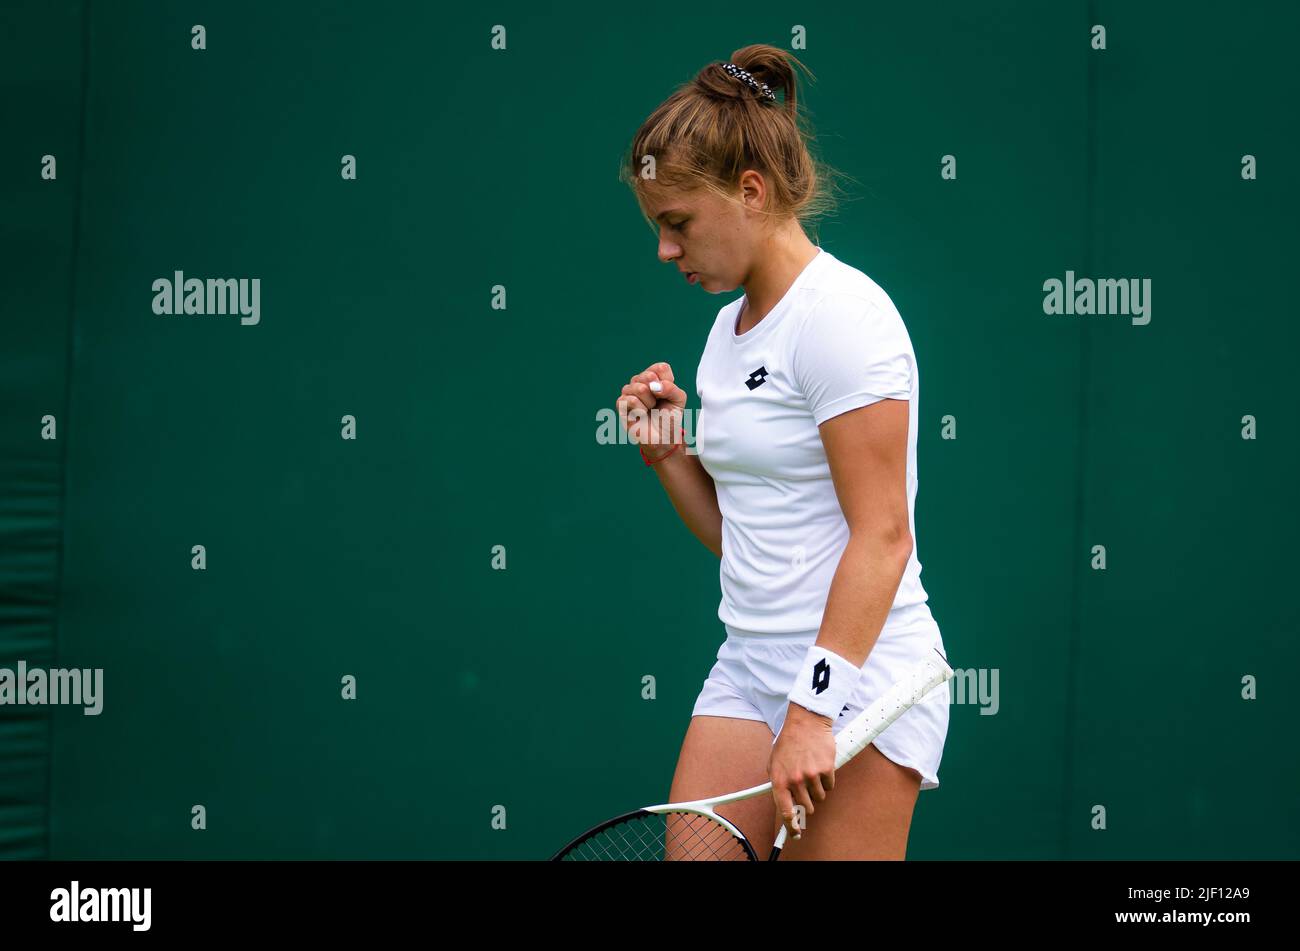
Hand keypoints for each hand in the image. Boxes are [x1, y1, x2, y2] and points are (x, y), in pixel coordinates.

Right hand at [618, 362, 687, 448]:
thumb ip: (671, 388)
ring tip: (649, 409)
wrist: (662, 438)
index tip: (668, 395)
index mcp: (655, 378)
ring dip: (649, 403)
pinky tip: (642, 414)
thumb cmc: (668, 418)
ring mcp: (629, 391)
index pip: (660, 368)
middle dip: (658, 394)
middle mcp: (640, 381)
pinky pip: (631, 400)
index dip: (667, 382)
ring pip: (639, 388)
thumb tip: (654, 386)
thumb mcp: (678, 400)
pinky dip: (640, 410)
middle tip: (658, 404)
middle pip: (648, 375)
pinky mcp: (621, 404)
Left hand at [769, 702, 835, 840]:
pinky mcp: (826, 769)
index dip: (791, 826)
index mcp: (779, 780)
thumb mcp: (774, 762)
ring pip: (819, 797)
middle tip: (806, 789)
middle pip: (806, 807)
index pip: (786, 811)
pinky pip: (829, 786)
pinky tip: (821, 767)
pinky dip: (826, 780)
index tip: (795, 833)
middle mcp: (795, 780)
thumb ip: (778, 782)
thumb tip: (783, 801)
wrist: (805, 722)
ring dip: (817, 789)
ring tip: (812, 773)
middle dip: (807, 801)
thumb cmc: (789, 741)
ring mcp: (811, 775)